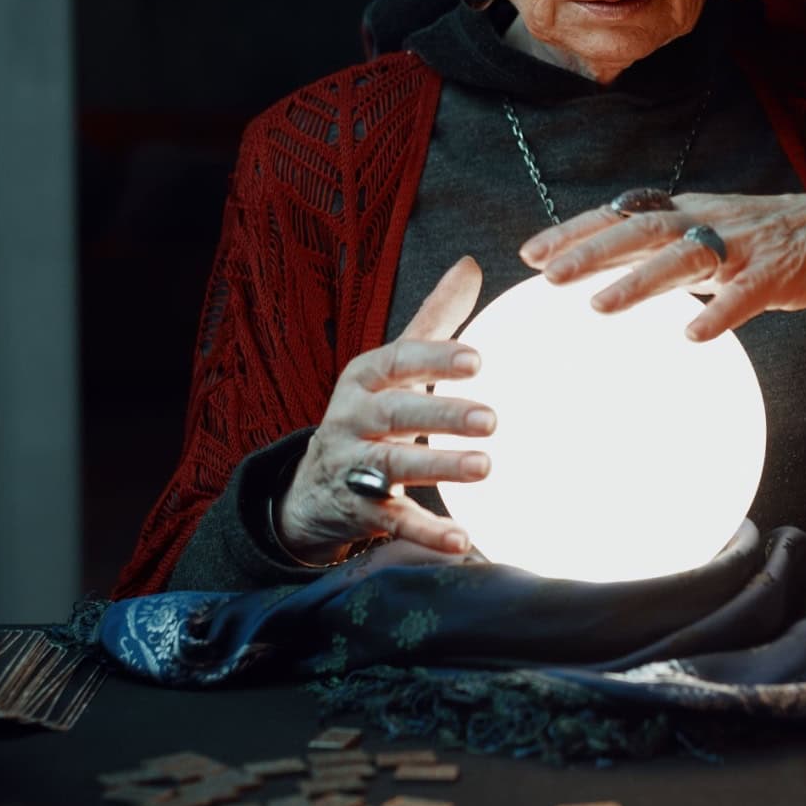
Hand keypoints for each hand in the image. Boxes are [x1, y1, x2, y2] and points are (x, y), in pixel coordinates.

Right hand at [274, 257, 493, 562]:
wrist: (313, 486)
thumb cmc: (371, 413)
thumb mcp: (391, 367)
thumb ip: (433, 322)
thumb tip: (469, 265)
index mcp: (364, 378)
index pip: (398, 360)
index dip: (435, 358)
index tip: (478, 358)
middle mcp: (352, 418)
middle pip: (396, 413)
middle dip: (442, 414)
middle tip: (491, 419)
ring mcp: (351, 466)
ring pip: (392, 466)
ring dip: (439, 467)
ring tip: (485, 467)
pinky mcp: (358, 510)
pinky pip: (392, 521)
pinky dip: (426, 532)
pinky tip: (462, 540)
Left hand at [519, 193, 805, 341]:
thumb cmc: (769, 240)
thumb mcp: (711, 233)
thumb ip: (664, 247)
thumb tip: (607, 263)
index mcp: (690, 212)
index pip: (623, 215)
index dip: (577, 231)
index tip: (530, 254)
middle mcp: (710, 222)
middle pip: (643, 230)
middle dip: (593, 252)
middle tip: (547, 277)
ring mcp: (744, 247)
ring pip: (686, 258)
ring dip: (640, 282)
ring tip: (599, 307)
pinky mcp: (778, 274)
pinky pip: (746, 294)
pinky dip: (719, 312)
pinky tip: (692, 336)